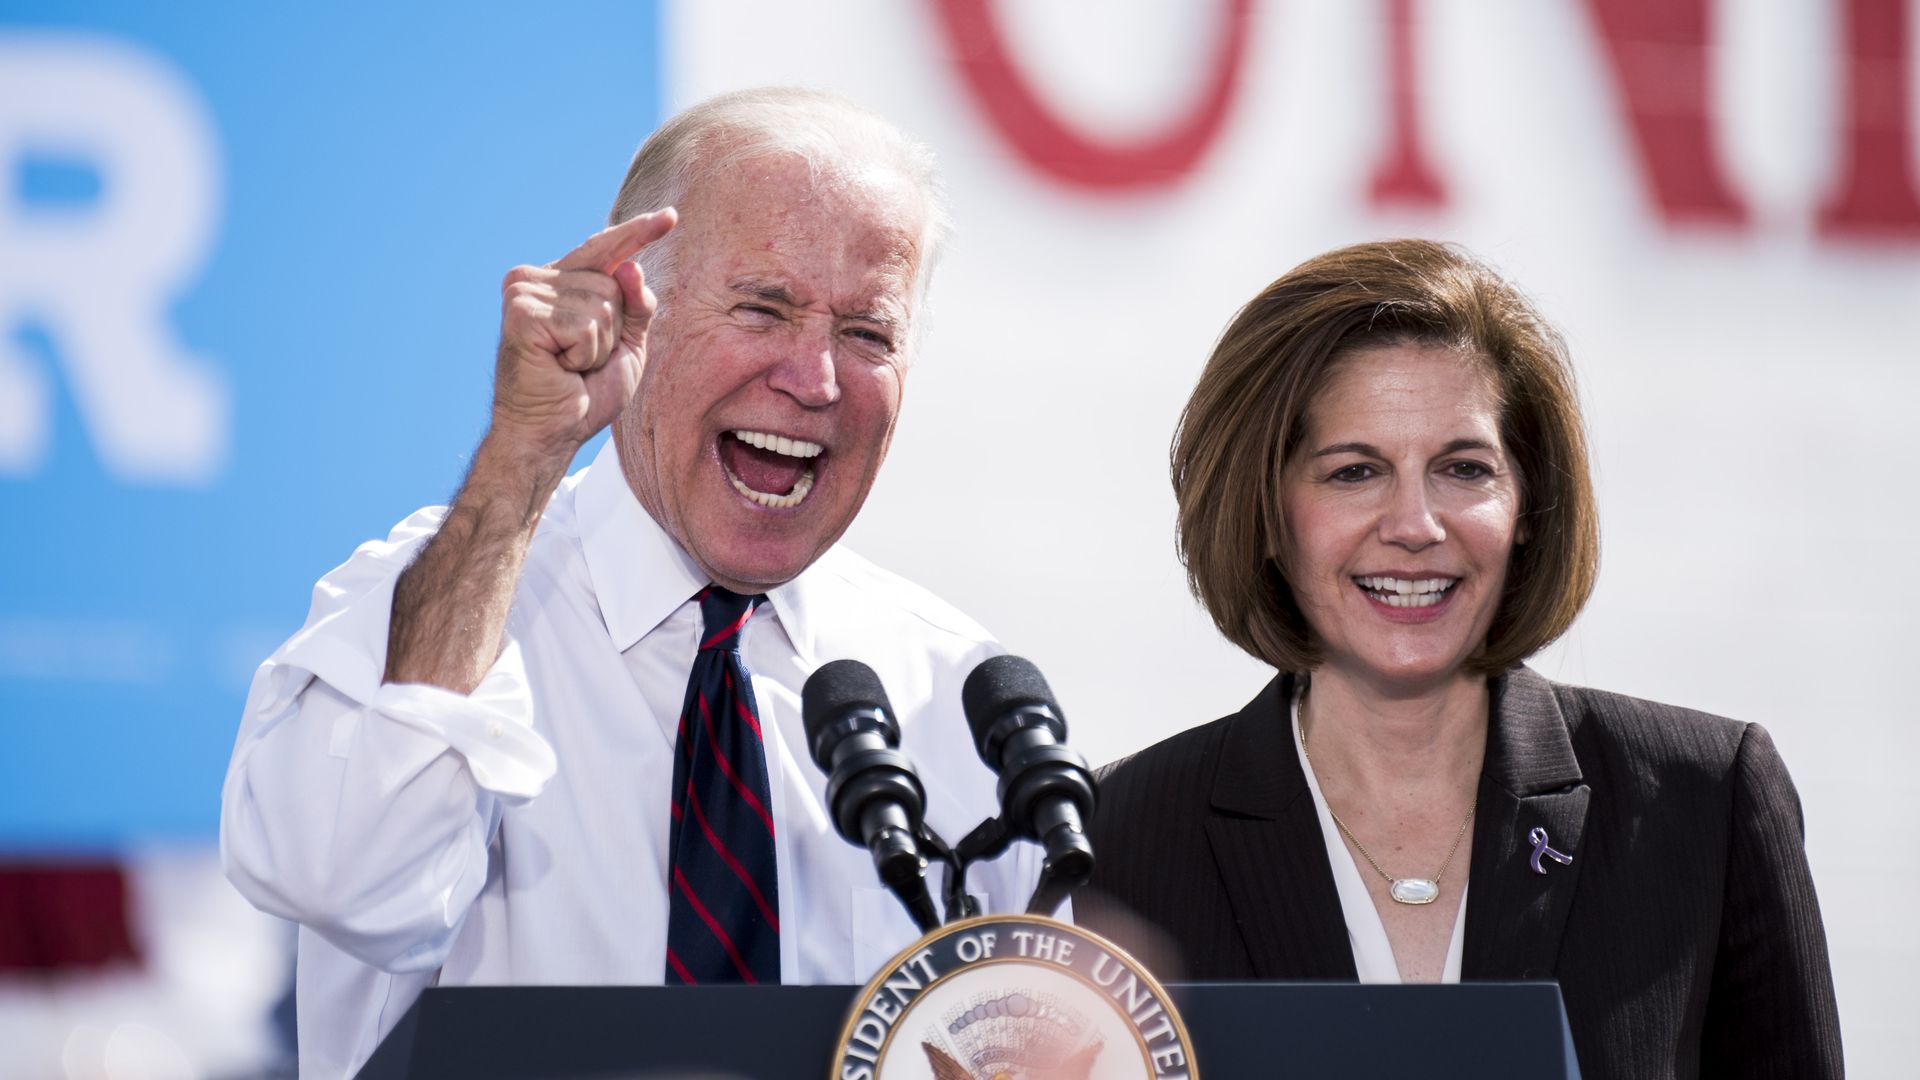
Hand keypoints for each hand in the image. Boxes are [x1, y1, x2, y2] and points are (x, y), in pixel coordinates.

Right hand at [490, 208, 676, 463]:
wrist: (551, 433)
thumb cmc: (585, 393)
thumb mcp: (627, 345)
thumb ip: (636, 305)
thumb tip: (631, 266)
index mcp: (560, 282)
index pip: (606, 249)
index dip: (639, 233)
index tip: (671, 216)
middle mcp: (537, 279)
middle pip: (613, 282)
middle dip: (612, 331)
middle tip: (582, 361)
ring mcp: (524, 292)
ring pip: (602, 304)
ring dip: (598, 346)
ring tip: (570, 366)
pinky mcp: (520, 313)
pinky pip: (585, 325)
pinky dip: (584, 354)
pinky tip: (560, 367)